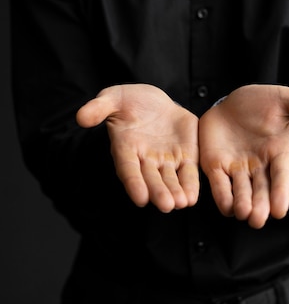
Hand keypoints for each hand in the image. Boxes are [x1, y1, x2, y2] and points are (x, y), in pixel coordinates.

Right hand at [76, 84, 198, 212]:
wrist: (154, 101)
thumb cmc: (128, 101)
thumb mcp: (112, 98)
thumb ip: (99, 108)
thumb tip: (81, 117)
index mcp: (125, 148)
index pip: (128, 169)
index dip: (134, 183)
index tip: (140, 198)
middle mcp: (145, 159)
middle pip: (151, 179)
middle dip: (158, 192)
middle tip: (166, 205)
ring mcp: (165, 160)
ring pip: (171, 179)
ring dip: (177, 192)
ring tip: (182, 203)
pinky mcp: (185, 155)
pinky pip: (189, 172)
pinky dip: (191, 184)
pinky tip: (193, 196)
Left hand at [198, 84, 288, 228]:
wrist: (234, 101)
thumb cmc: (265, 102)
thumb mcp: (286, 100)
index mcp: (279, 153)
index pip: (282, 176)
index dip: (281, 193)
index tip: (280, 211)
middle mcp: (260, 166)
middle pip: (261, 190)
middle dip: (260, 205)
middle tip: (258, 220)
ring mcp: (237, 168)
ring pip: (241, 191)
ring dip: (242, 204)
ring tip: (243, 214)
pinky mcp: (216, 166)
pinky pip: (219, 184)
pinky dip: (222, 196)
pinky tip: (225, 207)